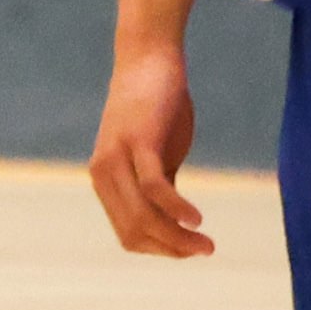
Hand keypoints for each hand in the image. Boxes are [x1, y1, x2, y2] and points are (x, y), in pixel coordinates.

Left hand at [88, 46, 208, 257]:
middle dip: (173, 249)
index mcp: (106, 182)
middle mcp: (103, 175)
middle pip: (135, 233)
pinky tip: (197, 220)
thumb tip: (176, 222)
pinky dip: (176, 209)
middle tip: (207, 250)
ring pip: (143, 217)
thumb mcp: (158, 155)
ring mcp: (117, 158)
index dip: (161, 249)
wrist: (149, 58)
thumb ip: (159, 188)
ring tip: (207, 244)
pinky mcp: (138, 142)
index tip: (191, 250)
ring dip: (177, 238)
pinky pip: (154, 188)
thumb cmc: (157, 108)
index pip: (129, 235)